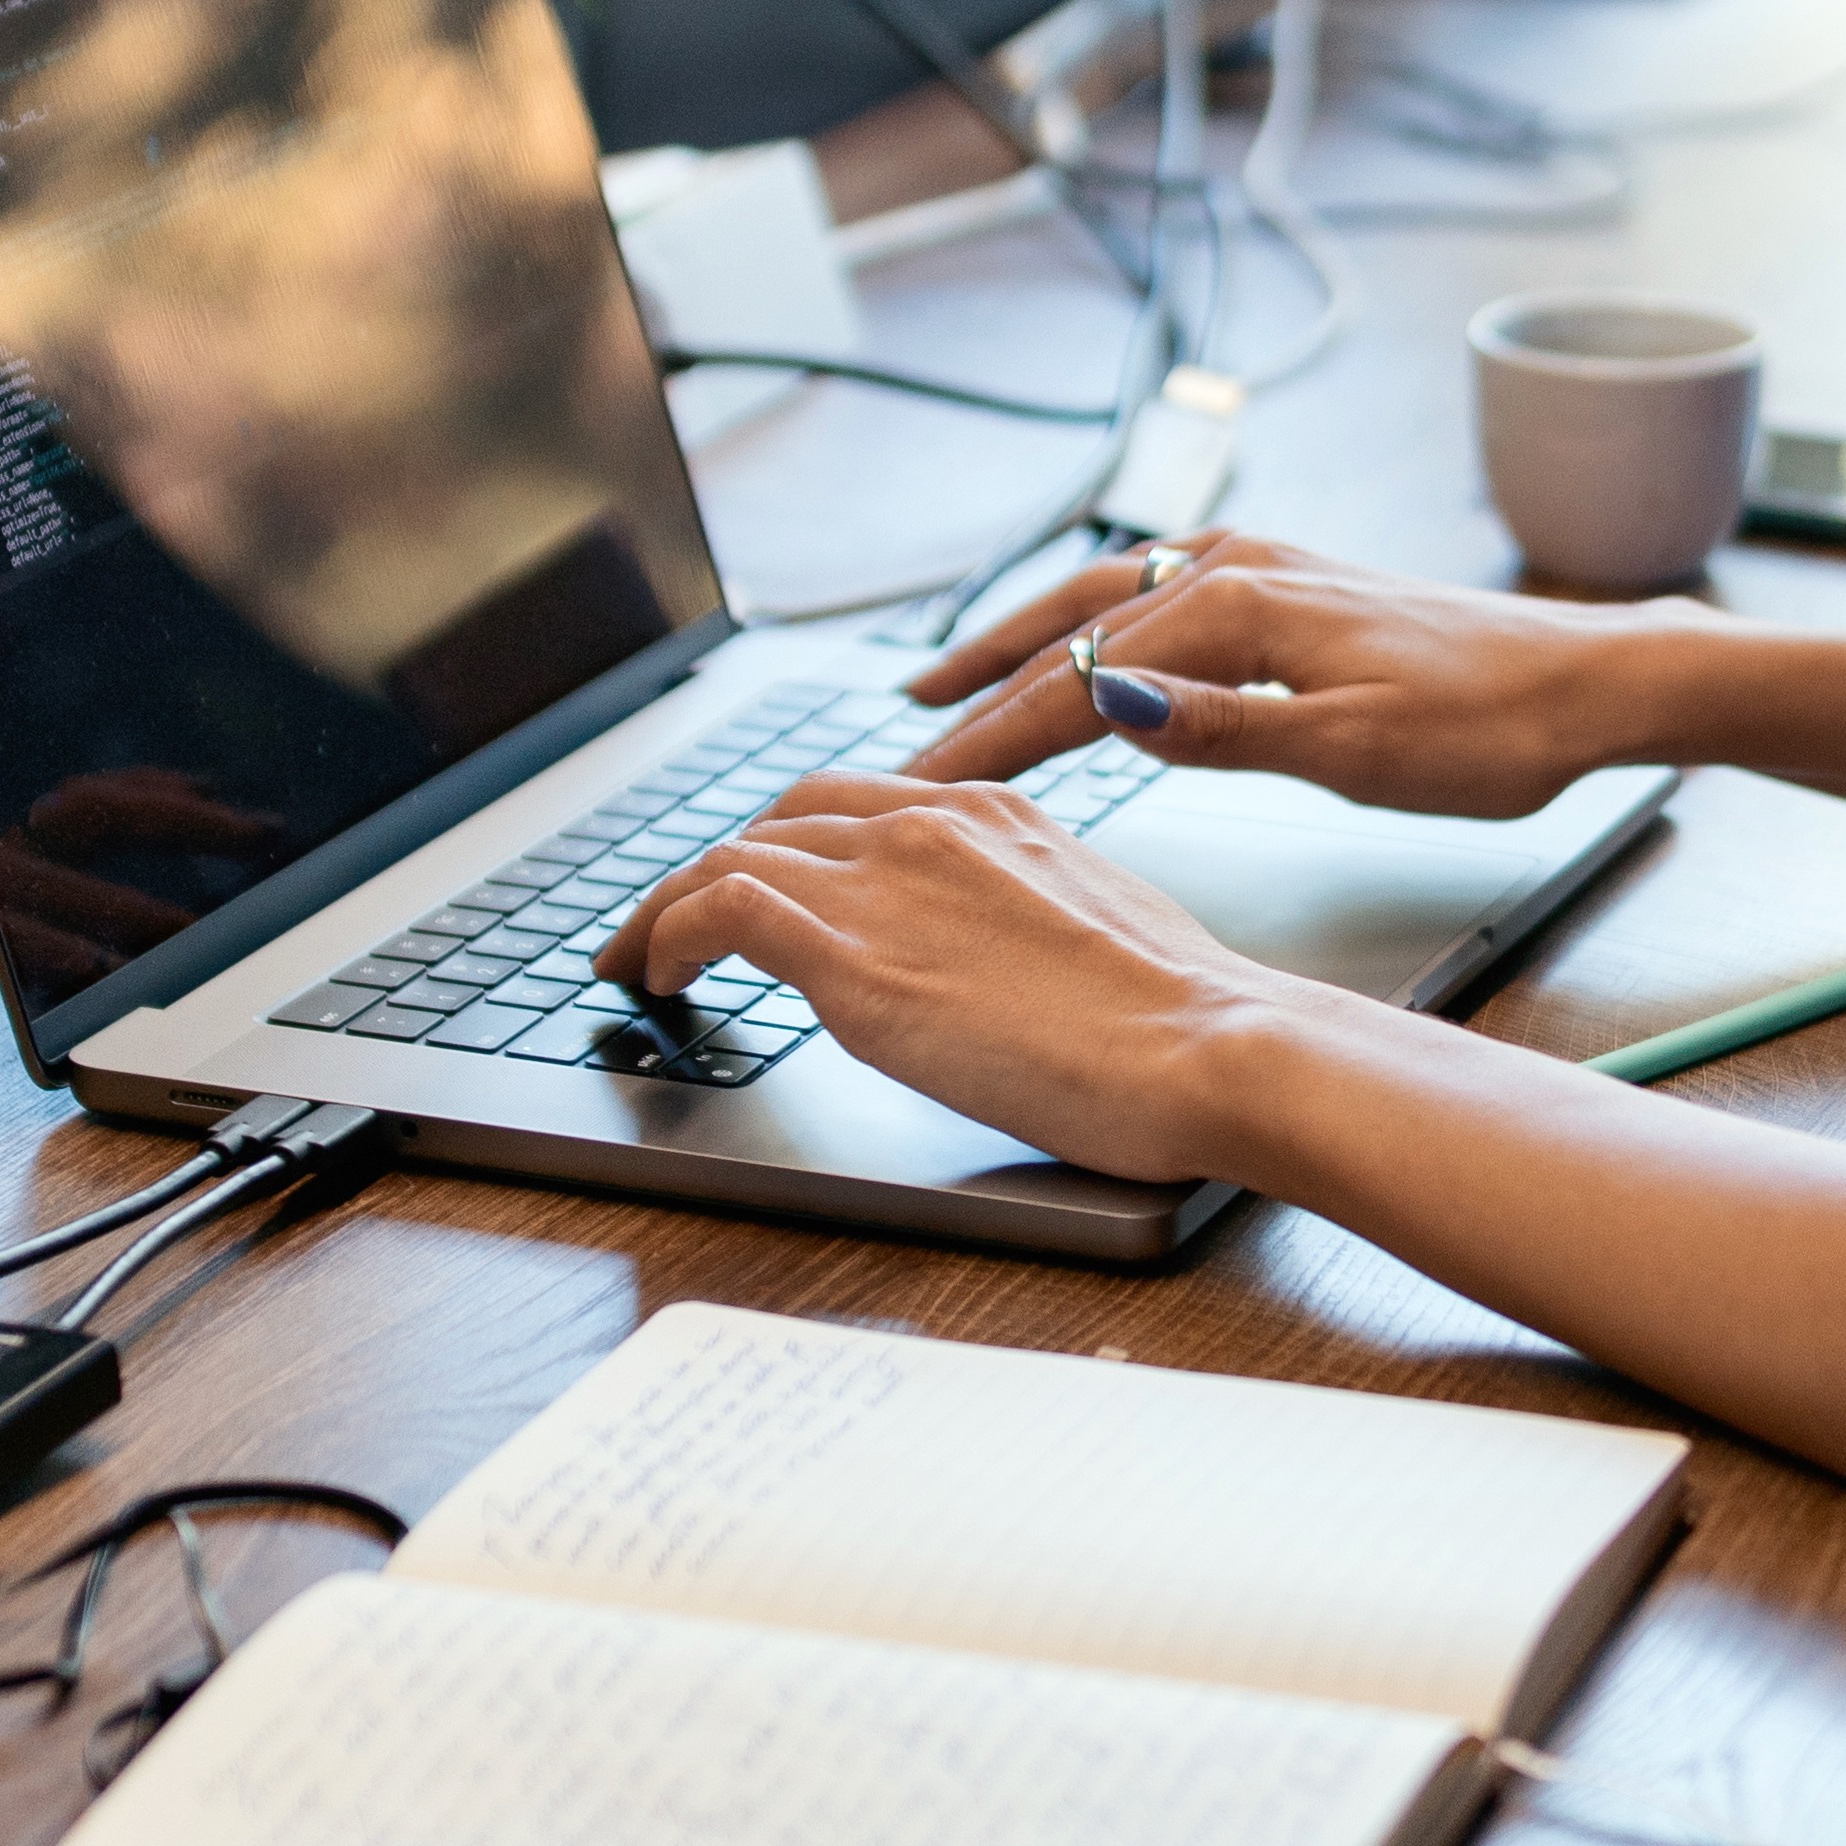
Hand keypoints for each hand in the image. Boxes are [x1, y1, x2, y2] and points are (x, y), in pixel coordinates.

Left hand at [599, 773, 1364, 1180]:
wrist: (1211, 1043)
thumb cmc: (1183, 1015)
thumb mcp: (1096, 928)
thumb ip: (1021, 917)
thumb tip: (990, 956)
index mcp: (991, 813)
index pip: (852, 803)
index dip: (784, 844)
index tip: (754, 888)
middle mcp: (930, 824)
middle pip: (776, 821)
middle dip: (711, 869)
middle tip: (671, 928)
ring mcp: (886, 883)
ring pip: (728, 857)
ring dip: (664, 909)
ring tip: (635, 962)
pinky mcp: (853, 957)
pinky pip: (718, 912)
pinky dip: (666, 935)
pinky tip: (657, 981)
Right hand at [897, 531, 1700, 810]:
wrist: (1592, 682)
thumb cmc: (1491, 731)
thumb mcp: (1357, 751)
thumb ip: (1226, 729)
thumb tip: (1110, 707)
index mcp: (1244, 611)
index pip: (1083, 682)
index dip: (996, 736)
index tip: (922, 785)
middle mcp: (1242, 568)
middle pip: (1076, 623)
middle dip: (984, 679)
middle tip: (904, 737)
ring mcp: (1269, 566)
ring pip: (1113, 598)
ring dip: (1029, 637)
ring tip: (957, 680)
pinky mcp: (1297, 583)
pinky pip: (1163, 591)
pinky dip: (1099, 618)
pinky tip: (1090, 643)